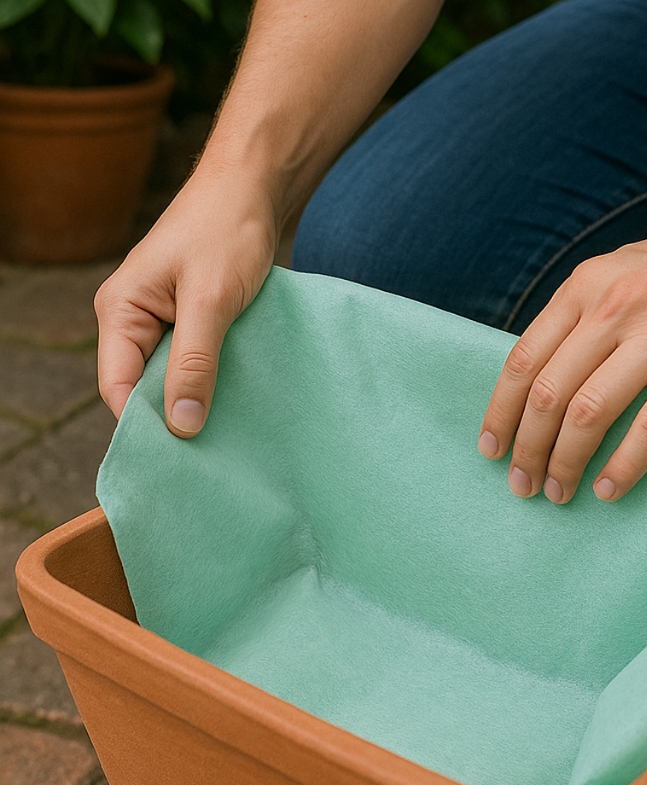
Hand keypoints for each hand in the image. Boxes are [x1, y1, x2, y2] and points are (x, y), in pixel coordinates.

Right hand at [95, 168, 277, 435]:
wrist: (254, 189)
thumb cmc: (226, 232)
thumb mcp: (212, 301)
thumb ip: (195, 363)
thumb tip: (181, 426)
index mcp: (120, 312)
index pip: (118, 388)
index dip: (146, 425)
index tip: (184, 458)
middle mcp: (133, 320)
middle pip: (144, 389)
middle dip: (175, 417)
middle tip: (215, 454)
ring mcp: (164, 322)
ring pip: (174, 378)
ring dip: (200, 399)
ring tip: (231, 432)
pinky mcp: (193, 322)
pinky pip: (197, 363)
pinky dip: (216, 380)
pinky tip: (240, 400)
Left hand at [477, 199, 646, 502]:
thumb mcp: (622, 271)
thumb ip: (582, 315)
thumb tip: (544, 372)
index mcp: (587, 286)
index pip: (523, 359)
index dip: (500, 411)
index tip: (491, 449)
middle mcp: (614, 308)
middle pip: (548, 394)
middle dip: (527, 448)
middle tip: (522, 484)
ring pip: (589, 414)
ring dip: (565, 462)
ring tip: (558, 492)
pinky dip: (623, 466)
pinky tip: (609, 489)